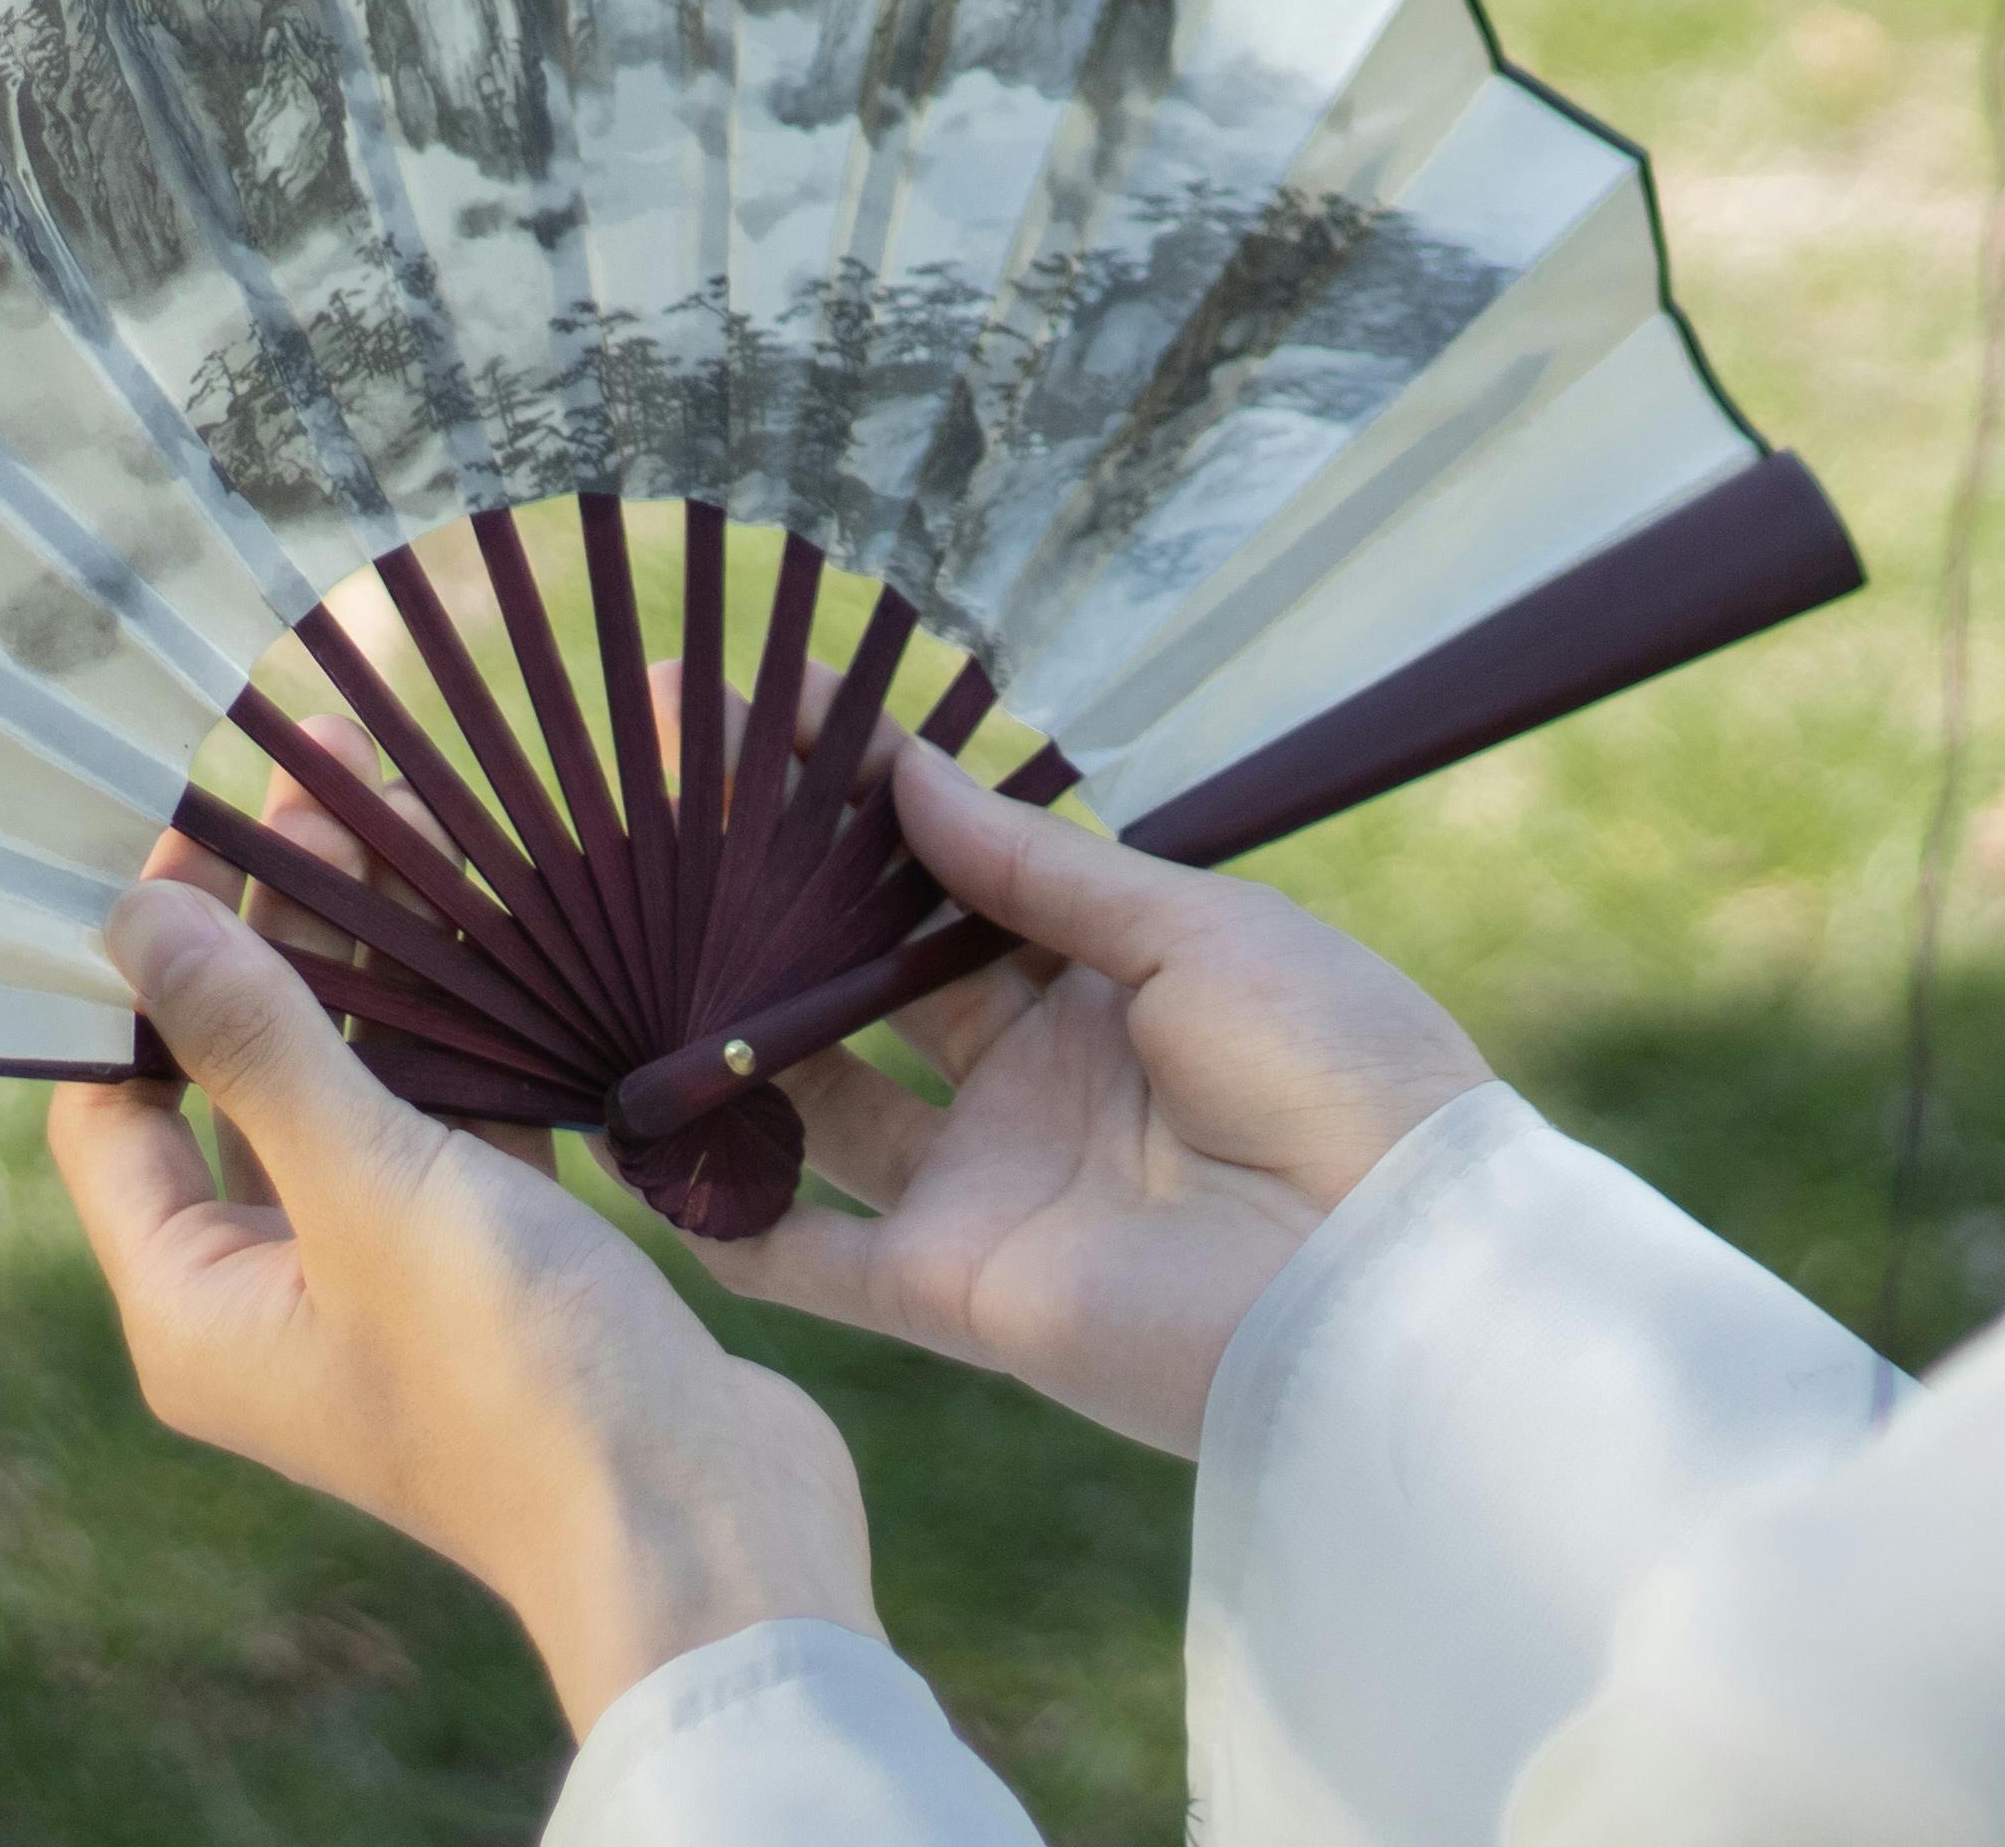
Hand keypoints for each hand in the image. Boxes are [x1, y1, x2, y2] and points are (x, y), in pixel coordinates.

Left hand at [42, 764, 880, 1729]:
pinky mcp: (493, 1274)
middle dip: (281, 933)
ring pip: (358, 1089)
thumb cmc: (518, 1379)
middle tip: (330, 786)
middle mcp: (271, 1300)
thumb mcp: (375, 1189)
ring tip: (418, 823)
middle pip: (240, 1077)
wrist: (707, 1528)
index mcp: (193, 1305)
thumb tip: (136, 920)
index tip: (202, 829)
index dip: (146, 965)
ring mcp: (385, 1289)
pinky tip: (511, 932)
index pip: (113, 1101)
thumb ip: (261, 1044)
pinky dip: (471, 1036)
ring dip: (382, 970)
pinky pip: (453, 1126)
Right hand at [692, 741, 1492, 1457]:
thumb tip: (904, 768)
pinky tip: (634, 1147)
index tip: (749, 714)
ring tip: (616, 949)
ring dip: (728, 1038)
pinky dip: (725, 1215)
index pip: (947, 870)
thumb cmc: (1336, 1072)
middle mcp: (1035, 1079)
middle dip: (764, 901)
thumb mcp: (1199, 930)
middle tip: (646, 812)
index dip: (851, 799)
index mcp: (1110, 979)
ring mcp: (988, 1184)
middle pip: (869, 977)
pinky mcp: (955, 1291)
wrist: (1389, 1274)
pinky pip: (810, 1258)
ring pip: (820, 1100)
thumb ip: (1038, 867)